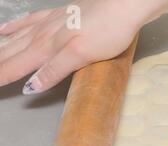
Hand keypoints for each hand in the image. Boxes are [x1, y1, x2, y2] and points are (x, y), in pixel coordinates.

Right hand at [0, 0, 150, 93]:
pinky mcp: (60, 14)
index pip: (19, 66)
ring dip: (3, 49)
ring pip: (18, 38)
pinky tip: (6, 29)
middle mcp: (45, 34)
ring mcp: (52, 22)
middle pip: (14, 52)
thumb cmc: (109, 31)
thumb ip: (56, 69)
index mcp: (50, 48)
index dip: (3, 76)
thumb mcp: (82, 55)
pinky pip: (30, 20)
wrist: (123, 5)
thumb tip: (31, 85)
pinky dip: (15, 26)